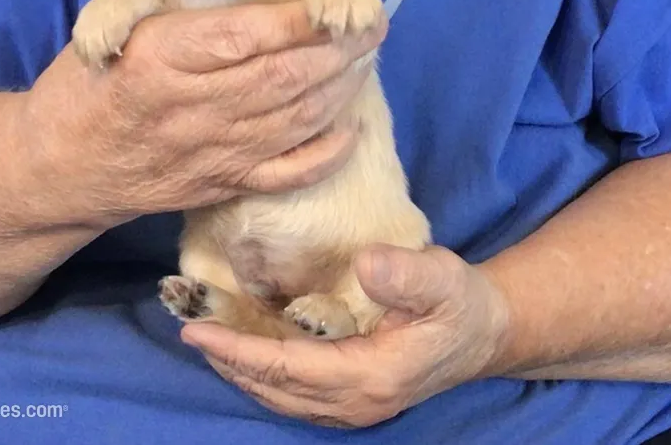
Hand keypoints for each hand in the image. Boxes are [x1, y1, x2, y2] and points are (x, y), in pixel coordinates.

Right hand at [23, 1, 384, 225]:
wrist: (57, 168)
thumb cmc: (86, 86)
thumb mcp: (110, 26)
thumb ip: (165, 2)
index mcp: (162, 58)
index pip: (246, 37)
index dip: (300, 20)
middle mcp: (193, 107)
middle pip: (283, 78)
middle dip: (338, 50)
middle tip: (373, 24)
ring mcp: (211, 153)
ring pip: (293, 120)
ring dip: (340, 89)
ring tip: (367, 59)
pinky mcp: (221, 185)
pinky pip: (284, 175)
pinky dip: (324, 155)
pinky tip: (351, 127)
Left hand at [180, 245, 510, 427]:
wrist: (482, 333)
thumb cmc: (460, 303)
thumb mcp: (444, 280)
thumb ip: (409, 275)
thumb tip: (368, 265)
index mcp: (372, 375)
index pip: (289, 367)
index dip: (239, 350)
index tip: (197, 330)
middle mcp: (356, 401)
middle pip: (275, 387)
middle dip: (228, 361)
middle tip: (188, 328)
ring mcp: (353, 405)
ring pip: (281, 395)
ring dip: (240, 369)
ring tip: (207, 339)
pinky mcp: (352, 396)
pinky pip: (294, 392)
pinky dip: (263, 373)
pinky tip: (248, 350)